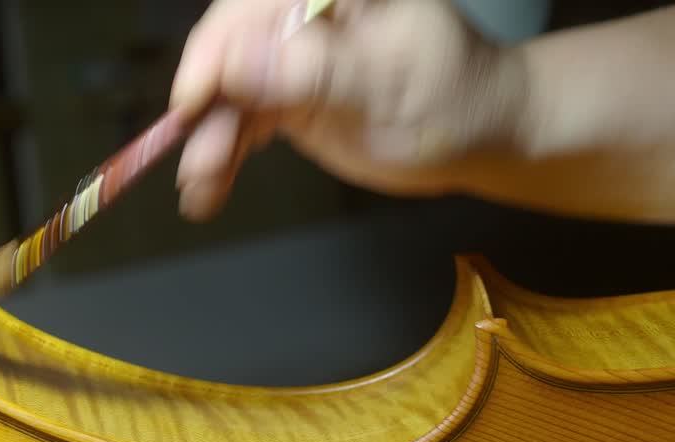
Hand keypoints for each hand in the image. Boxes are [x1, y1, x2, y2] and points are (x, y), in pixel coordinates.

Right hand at [169, 0, 530, 219]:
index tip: (194, 104)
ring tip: (201, 191)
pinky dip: (223, 154)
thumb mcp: (390, 82)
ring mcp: (290, 54)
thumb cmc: (455, 96)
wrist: (480, 131)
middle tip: (198, 165)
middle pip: (226, 51)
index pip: (248, 9)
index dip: (213, 54)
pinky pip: (240, 119)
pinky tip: (210, 190)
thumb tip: (242, 62)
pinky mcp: (285, 93)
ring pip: (226, 91)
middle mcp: (301, 14)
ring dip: (208, 141)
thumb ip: (317, 70)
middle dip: (205, 109)